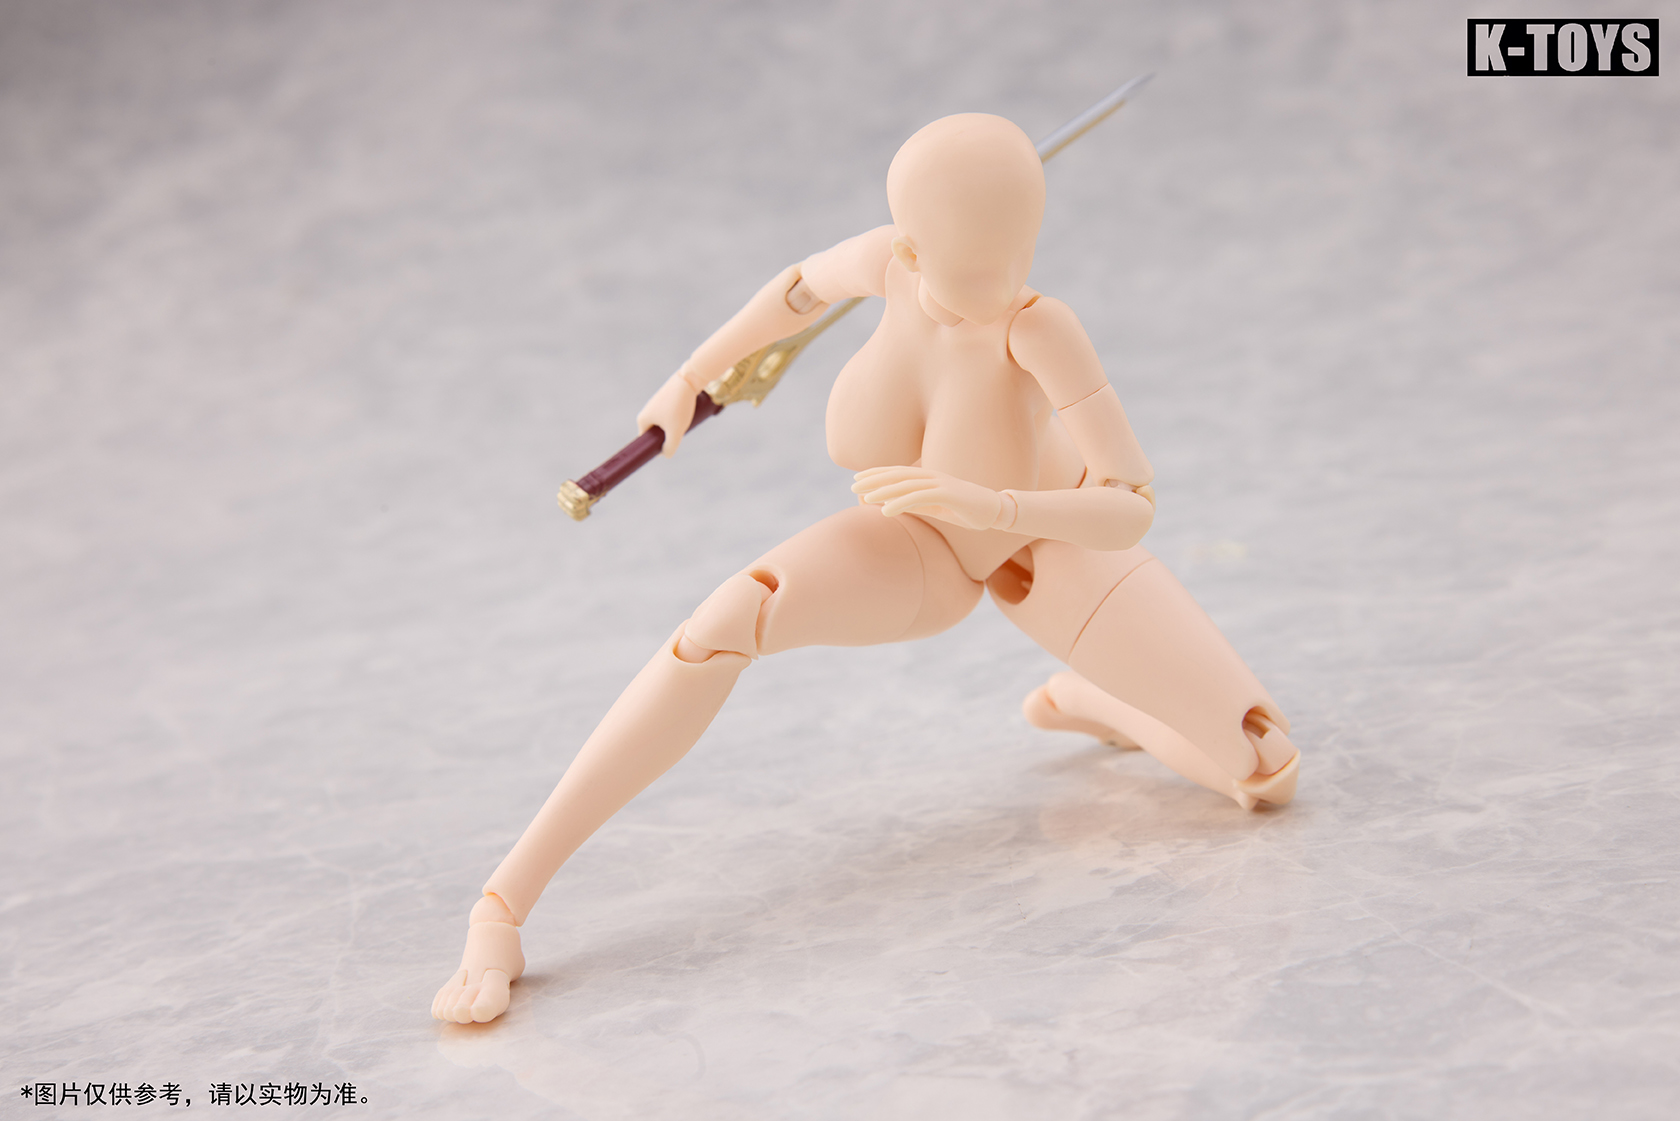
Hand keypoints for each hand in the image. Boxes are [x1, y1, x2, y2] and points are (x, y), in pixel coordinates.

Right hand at [635, 368, 700, 456]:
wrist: (689, 380)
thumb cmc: (679, 406)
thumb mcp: (675, 431)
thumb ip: (669, 447)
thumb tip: (665, 454)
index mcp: (642, 420)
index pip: (646, 442)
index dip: (657, 448)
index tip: (669, 448)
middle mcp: (646, 412)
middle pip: (657, 434)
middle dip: (669, 436)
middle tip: (680, 431)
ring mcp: (655, 405)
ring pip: (665, 425)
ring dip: (675, 427)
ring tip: (684, 420)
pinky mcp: (665, 400)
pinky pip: (670, 416)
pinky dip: (678, 418)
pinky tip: (686, 414)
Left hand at [852, 465, 1004, 529]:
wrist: (994, 512)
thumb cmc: (964, 509)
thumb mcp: (934, 508)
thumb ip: (914, 505)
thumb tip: (890, 505)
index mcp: (928, 477)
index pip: (897, 472)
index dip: (876, 473)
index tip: (857, 478)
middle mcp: (932, 476)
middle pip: (897, 474)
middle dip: (874, 479)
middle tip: (853, 484)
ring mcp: (941, 483)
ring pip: (906, 485)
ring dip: (883, 490)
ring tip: (865, 497)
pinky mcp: (948, 495)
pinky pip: (920, 498)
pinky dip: (900, 502)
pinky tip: (885, 511)